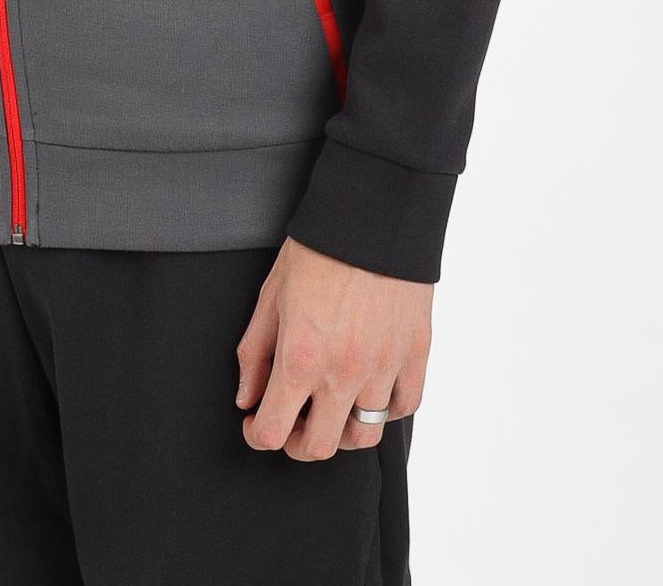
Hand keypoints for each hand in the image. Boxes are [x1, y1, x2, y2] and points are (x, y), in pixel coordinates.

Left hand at [234, 235, 432, 458]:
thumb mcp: (270, 296)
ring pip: (364, 435)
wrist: (373, 215)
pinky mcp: (415, 354)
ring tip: (331, 407)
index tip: (255, 424)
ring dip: (342, 430)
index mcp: (300, 359)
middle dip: (296, 442)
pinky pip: (404, 406)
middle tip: (291, 420)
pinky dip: (386, 408)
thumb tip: (247, 398)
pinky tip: (370, 389)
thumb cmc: (317, 249)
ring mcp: (383, 368)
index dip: (257, 435)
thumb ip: (254, 353)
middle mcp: (343, 373)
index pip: (273, 432)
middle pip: (319, 447)